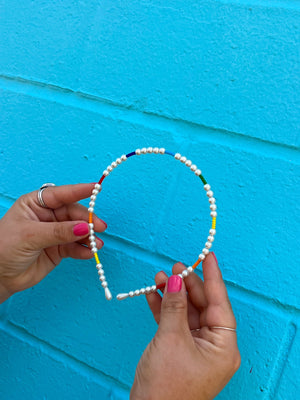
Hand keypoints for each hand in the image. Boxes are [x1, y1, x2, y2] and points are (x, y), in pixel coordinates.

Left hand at [0, 183, 105, 302]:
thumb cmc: (4, 248)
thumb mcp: (30, 235)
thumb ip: (59, 232)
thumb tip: (85, 227)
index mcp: (36, 204)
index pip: (61, 194)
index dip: (79, 190)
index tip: (96, 188)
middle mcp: (47, 216)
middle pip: (74, 214)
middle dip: (87, 220)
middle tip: (99, 228)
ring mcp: (55, 233)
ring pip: (78, 231)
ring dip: (89, 237)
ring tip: (96, 244)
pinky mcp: (59, 249)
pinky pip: (75, 247)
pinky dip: (83, 250)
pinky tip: (89, 253)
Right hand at [131, 253, 240, 399]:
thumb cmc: (166, 386)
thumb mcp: (171, 338)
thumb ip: (175, 306)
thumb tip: (176, 279)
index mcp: (223, 346)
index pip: (220, 303)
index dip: (213, 277)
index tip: (208, 256)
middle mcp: (213, 346)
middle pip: (202, 305)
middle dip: (187, 285)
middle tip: (174, 266)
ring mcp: (196, 348)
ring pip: (186, 312)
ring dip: (172, 295)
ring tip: (159, 277)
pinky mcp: (179, 350)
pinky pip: (174, 323)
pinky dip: (164, 309)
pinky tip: (152, 295)